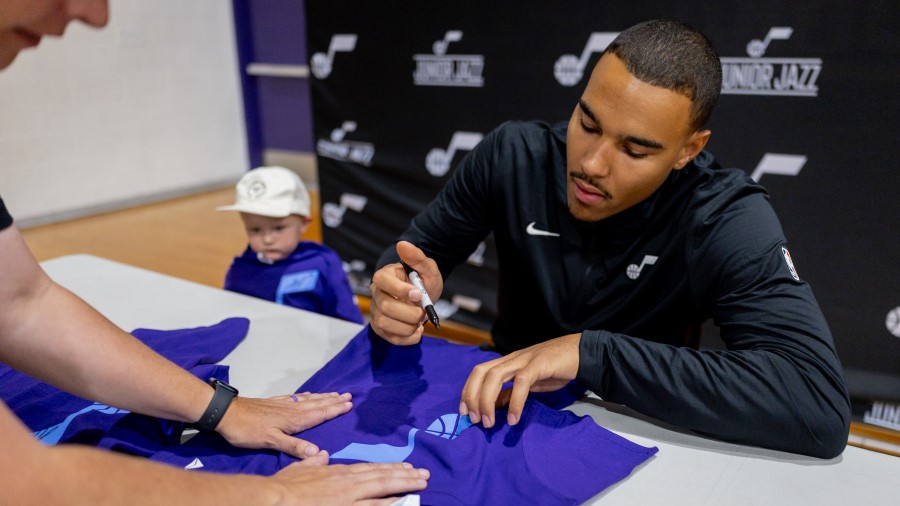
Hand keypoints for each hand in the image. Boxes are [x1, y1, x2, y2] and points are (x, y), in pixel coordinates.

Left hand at [216, 392, 352, 458]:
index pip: (319, 414)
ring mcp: (283, 404)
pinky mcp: (274, 403)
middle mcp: (292, 409)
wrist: (227, 413)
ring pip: (308, 400)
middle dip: (333, 400)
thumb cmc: (248, 430)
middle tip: (349, 395)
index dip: (334, 410)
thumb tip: (317, 453)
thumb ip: (294, 446)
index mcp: (294, 419)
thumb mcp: (271, 441)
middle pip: (317, 404)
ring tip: (335, 394)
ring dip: (323, 397)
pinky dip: (306, 395)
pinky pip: (297, 397)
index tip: (349, 404)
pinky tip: (308, 395)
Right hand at [273, 451, 428, 504]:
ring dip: (404, 487)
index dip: (390, 468)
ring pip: (383, 491)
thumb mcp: (301, 468)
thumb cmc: (285, 485)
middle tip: (425, 474)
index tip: (406, 467)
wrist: (276, 498)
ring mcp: (350, 499)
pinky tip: (402, 502)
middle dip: (405, 475)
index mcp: (339, 473)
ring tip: (421, 484)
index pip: (371, 469)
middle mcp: (349, 483)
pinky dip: (389, 505)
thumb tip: (321, 455)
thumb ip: (314, 462)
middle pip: (383, 477)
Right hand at [369, 241, 442, 345]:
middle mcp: (377, 294)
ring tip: (419, 320)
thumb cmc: (423, 281)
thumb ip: (417, 257)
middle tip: (423, 311)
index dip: (401, 290)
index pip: (383, 282)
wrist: (423, 298)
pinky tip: (416, 331)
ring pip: (386, 324)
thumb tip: (402, 244)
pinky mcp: (381, 328)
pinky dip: (408, 338)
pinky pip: (391, 338)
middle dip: (410, 313)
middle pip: (386, 307)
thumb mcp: (427, 268)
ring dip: (409, 326)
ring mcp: (377, 312)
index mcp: (384, 276)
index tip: (418, 294)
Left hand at [459, 333, 580, 427]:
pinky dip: (515, 401)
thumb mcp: (529, 383)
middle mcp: (511, 359)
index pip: (478, 372)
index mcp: (507, 362)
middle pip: (481, 372)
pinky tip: (514, 419)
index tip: (465, 412)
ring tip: (489, 423)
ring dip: (488, 400)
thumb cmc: (555, 368)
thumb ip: (511, 391)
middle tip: (475, 420)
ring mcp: (524, 360)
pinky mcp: (539, 364)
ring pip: (495, 375)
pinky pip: (522, 382)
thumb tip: (496, 405)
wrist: (580, 353)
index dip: (468, 391)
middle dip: (472, 396)